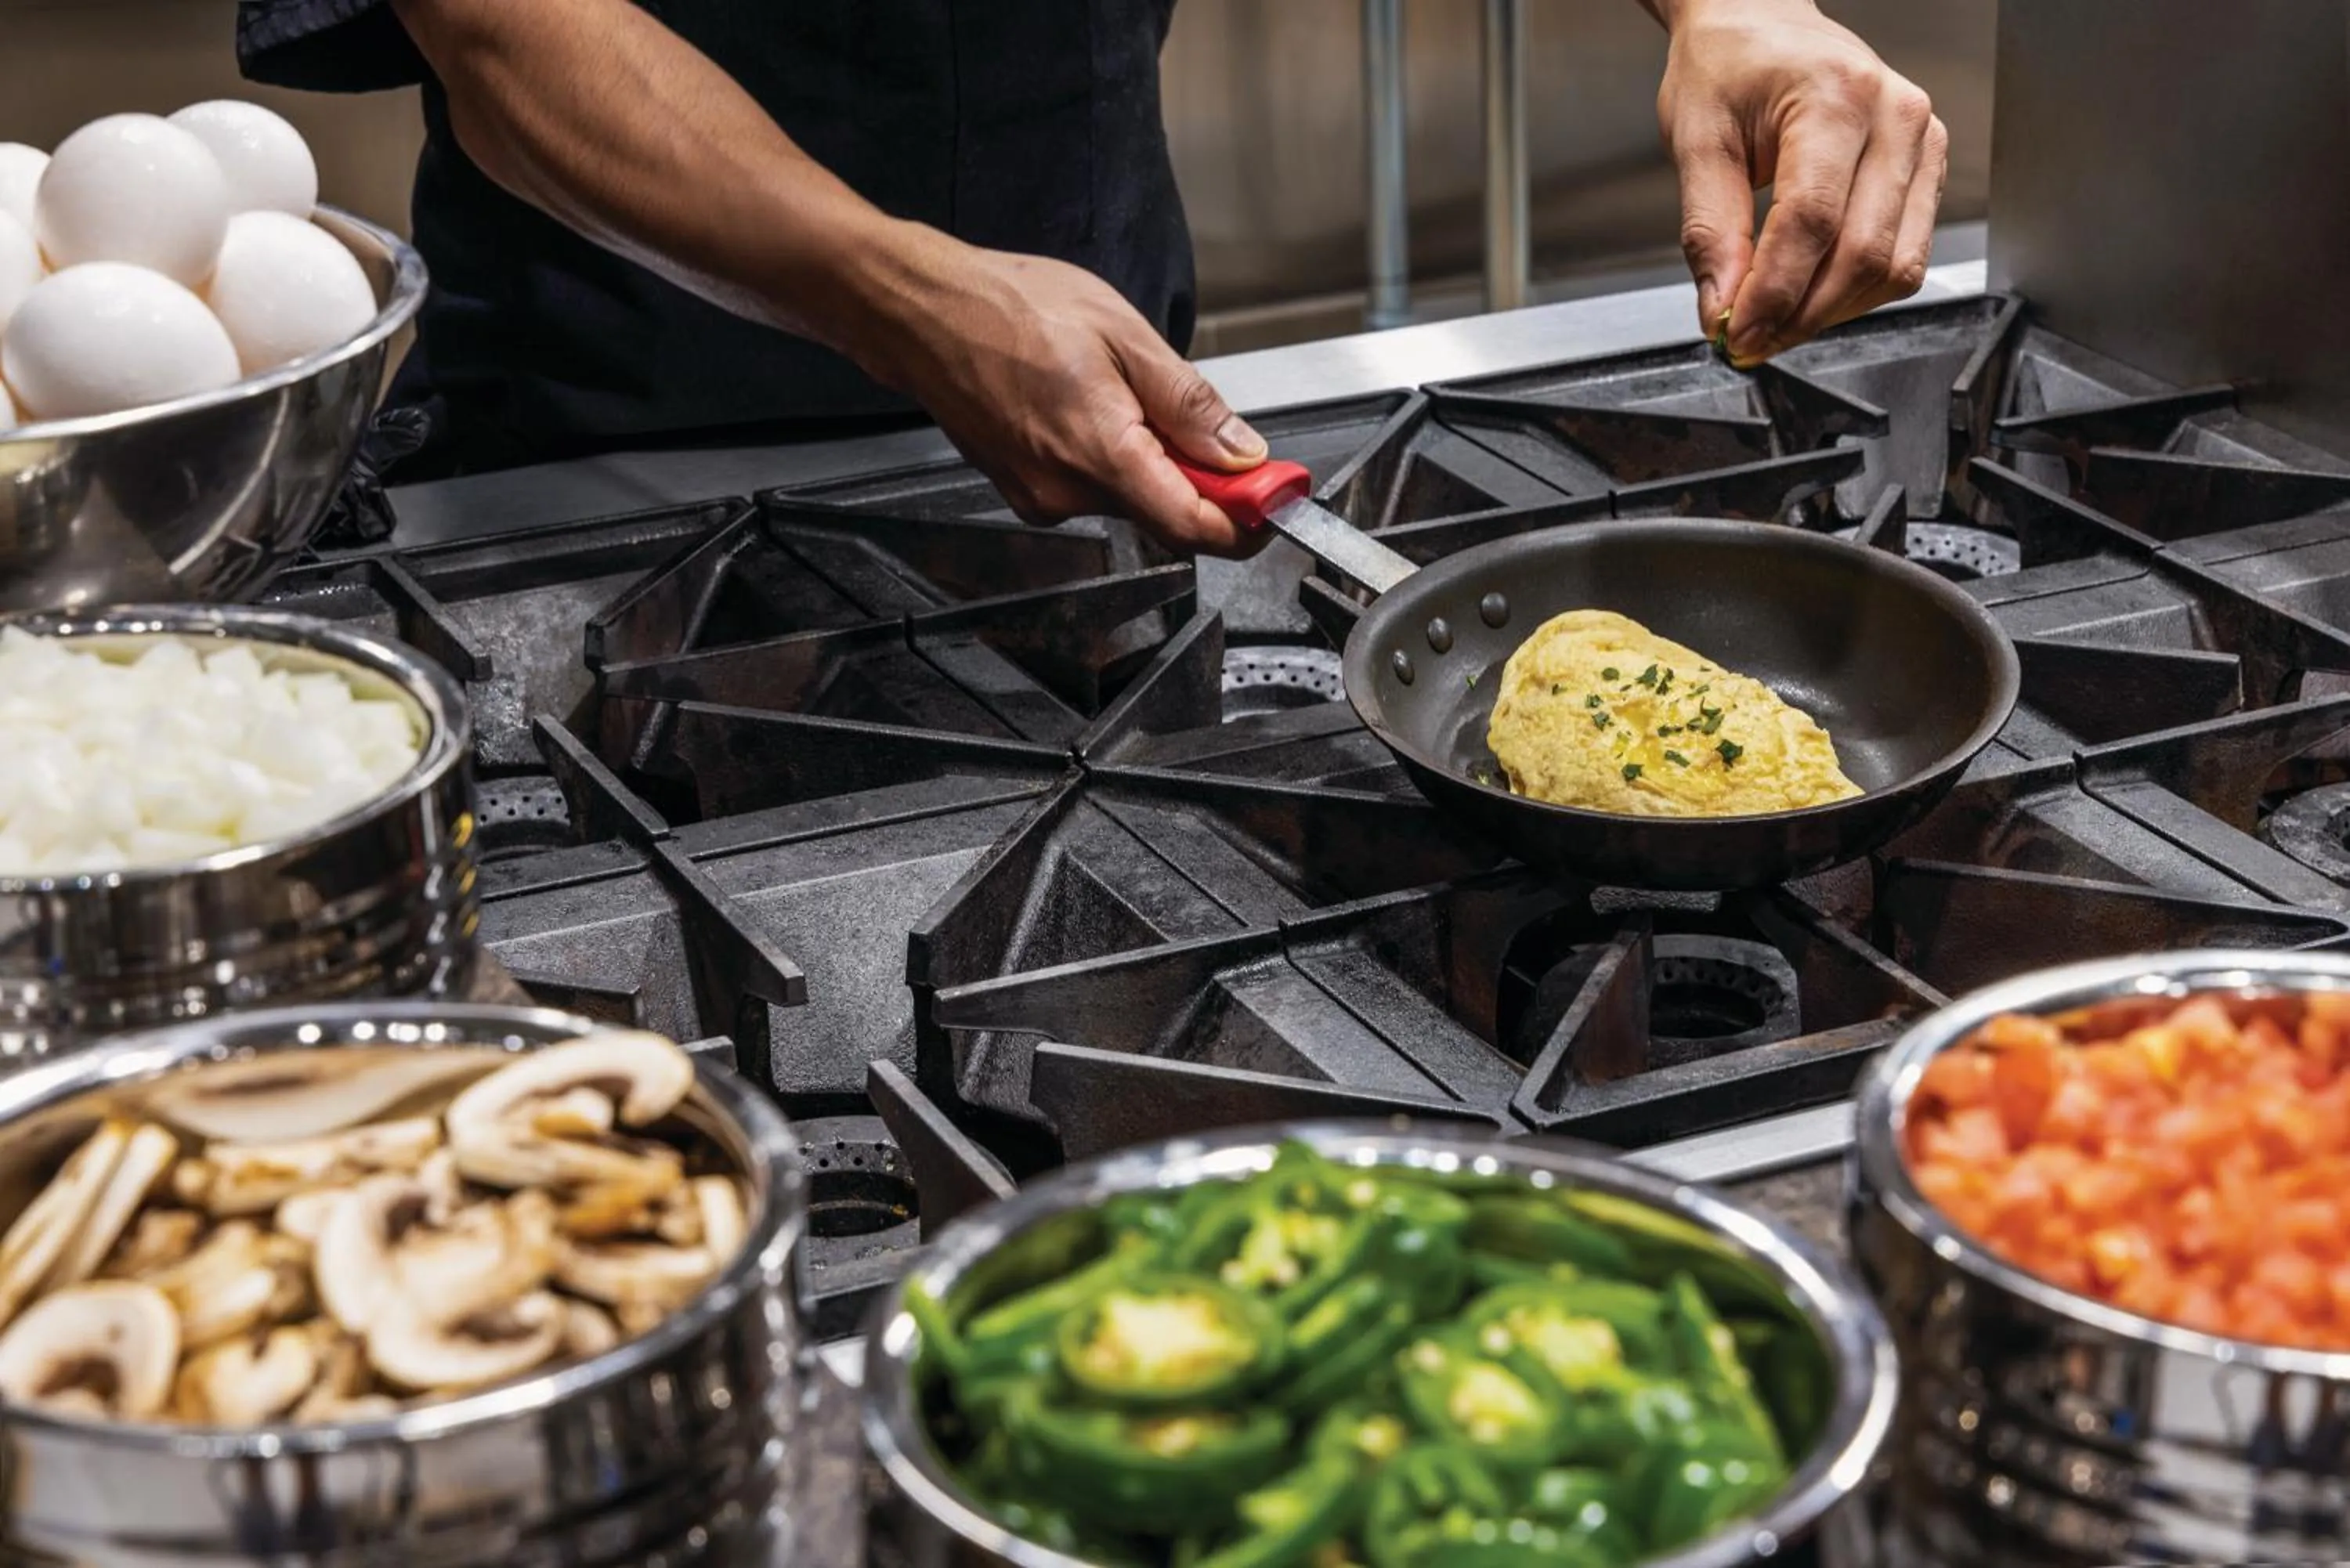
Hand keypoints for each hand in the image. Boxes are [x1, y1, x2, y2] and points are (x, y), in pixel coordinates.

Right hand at [849, 226, 1269, 555]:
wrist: (921, 312)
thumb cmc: (1007, 308)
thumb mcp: (1123, 335)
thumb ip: (1189, 405)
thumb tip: (1241, 454)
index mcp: (1102, 455)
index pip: (1195, 527)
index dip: (1247, 521)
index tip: (1277, 501)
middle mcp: (1067, 492)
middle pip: (1167, 515)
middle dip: (1205, 482)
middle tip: (1220, 435)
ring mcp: (1041, 497)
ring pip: (1130, 499)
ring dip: (1155, 463)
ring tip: (1128, 392)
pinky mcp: (1025, 490)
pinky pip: (1092, 488)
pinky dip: (1115, 458)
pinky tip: (1095, 405)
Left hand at [1654, 0, 1946, 363]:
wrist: (1762, 24)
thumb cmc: (1729, 67)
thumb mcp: (1696, 140)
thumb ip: (1710, 230)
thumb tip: (1723, 308)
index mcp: (1836, 96)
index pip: (1812, 221)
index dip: (1773, 293)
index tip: (1734, 334)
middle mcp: (1896, 116)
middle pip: (1862, 253)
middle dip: (1800, 315)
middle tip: (1748, 341)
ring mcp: (1923, 141)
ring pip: (1894, 266)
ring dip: (1831, 313)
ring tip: (1774, 323)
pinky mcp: (1928, 168)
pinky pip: (1905, 254)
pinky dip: (1855, 290)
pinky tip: (1809, 294)